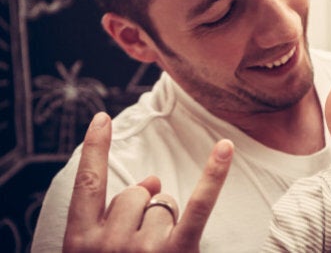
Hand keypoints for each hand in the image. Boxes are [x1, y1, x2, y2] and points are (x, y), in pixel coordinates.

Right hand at [63, 112, 233, 251]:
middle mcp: (107, 244)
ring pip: (164, 203)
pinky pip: (197, 207)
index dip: (94, 148)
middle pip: (137, 194)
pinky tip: (225, 148)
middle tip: (144, 246)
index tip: (102, 118)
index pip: (88, 183)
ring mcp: (141, 250)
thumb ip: (114, 215)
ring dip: (167, 222)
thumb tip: (151, 178)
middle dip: (145, 210)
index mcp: (79, 243)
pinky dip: (213, 176)